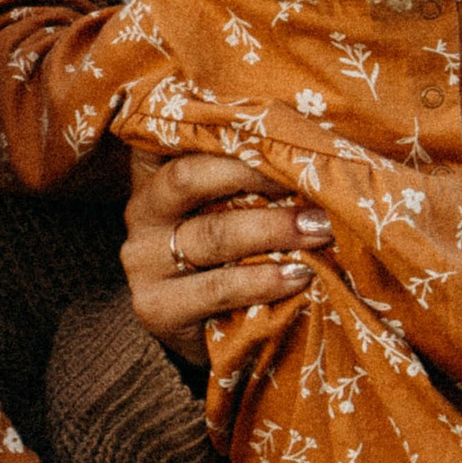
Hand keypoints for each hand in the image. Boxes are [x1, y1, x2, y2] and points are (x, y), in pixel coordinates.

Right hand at [122, 151, 327, 366]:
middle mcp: (142, 211)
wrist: (210, 332)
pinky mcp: (156, 307)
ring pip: (211, 234)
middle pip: (189, 177)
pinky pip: (217, 288)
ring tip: (319, 229)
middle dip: (255, 174)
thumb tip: (313, 143)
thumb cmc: (233, 250)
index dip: (228, 130)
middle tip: (311, 180)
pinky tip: (299, 275)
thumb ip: (251, 174)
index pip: (179, 136)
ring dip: (274, 229)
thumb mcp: (232, 204)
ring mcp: (143, 261)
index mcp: (155, 171)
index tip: (280, 131)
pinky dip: (263, 280)